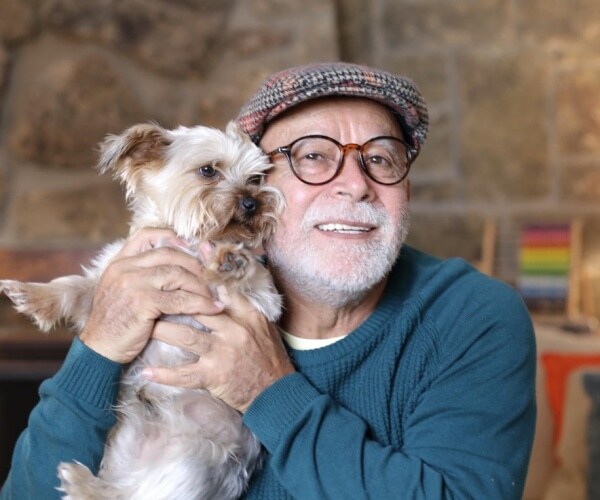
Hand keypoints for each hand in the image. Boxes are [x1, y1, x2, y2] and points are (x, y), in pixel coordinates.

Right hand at [79, 228, 223, 363]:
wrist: (99, 351)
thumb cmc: (116, 324)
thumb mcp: (121, 292)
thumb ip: (140, 276)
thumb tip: (174, 267)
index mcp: (119, 263)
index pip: (146, 235)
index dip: (172, 237)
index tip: (191, 247)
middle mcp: (124, 268)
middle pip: (170, 254)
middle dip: (195, 265)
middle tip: (212, 278)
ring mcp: (132, 283)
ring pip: (178, 275)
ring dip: (201, 286)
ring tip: (214, 296)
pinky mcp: (143, 302)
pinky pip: (180, 299)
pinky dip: (201, 304)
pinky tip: (212, 308)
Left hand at [145, 286, 294, 412]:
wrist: (276, 392)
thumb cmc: (268, 357)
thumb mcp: (263, 326)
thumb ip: (243, 307)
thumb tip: (220, 288)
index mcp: (247, 316)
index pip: (222, 291)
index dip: (201, 277)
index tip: (181, 266)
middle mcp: (234, 331)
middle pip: (198, 309)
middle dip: (173, 301)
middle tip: (151, 294)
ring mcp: (222, 353)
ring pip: (186, 336)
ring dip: (162, 331)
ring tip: (143, 325)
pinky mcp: (214, 376)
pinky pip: (185, 374)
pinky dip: (164, 374)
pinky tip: (146, 372)